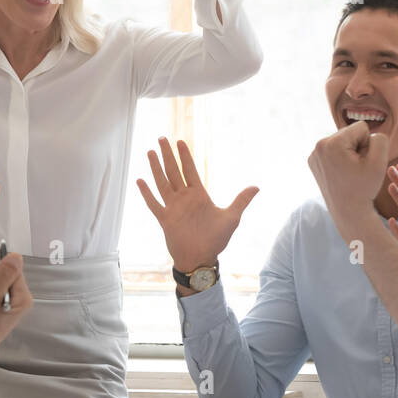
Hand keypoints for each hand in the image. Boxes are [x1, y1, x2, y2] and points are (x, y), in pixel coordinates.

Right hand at [136, 137, 257, 272]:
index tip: (180, 141)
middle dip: (168, 155)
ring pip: (162, 183)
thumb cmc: (216, 240)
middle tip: (162, 138)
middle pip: (174, 171)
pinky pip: (153, 204)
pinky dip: (147, 193)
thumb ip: (241, 200)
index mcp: (199, 195)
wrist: (201, 259)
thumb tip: (257, 187)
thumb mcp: (231, 218)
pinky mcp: (165, 219)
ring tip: (150, 152)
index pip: (190, 170)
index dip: (185, 156)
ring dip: (156, 168)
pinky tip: (140, 180)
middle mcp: (184, 198)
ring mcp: (173, 208)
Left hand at [307, 120, 389, 227]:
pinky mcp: (313, 162)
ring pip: (343, 141)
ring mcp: (314, 154)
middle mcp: (318, 145)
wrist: (349, 212)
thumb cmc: (364, 188)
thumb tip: (369, 133)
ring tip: (350, 172)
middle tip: (356, 170)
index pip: (362, 128)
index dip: (368, 145)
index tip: (362, 164)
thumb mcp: (379, 161)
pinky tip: (342, 174)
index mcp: (332, 143)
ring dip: (350, 153)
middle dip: (358, 148)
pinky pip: (334, 150)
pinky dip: (340, 159)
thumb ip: (380, 139)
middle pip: (350, 133)